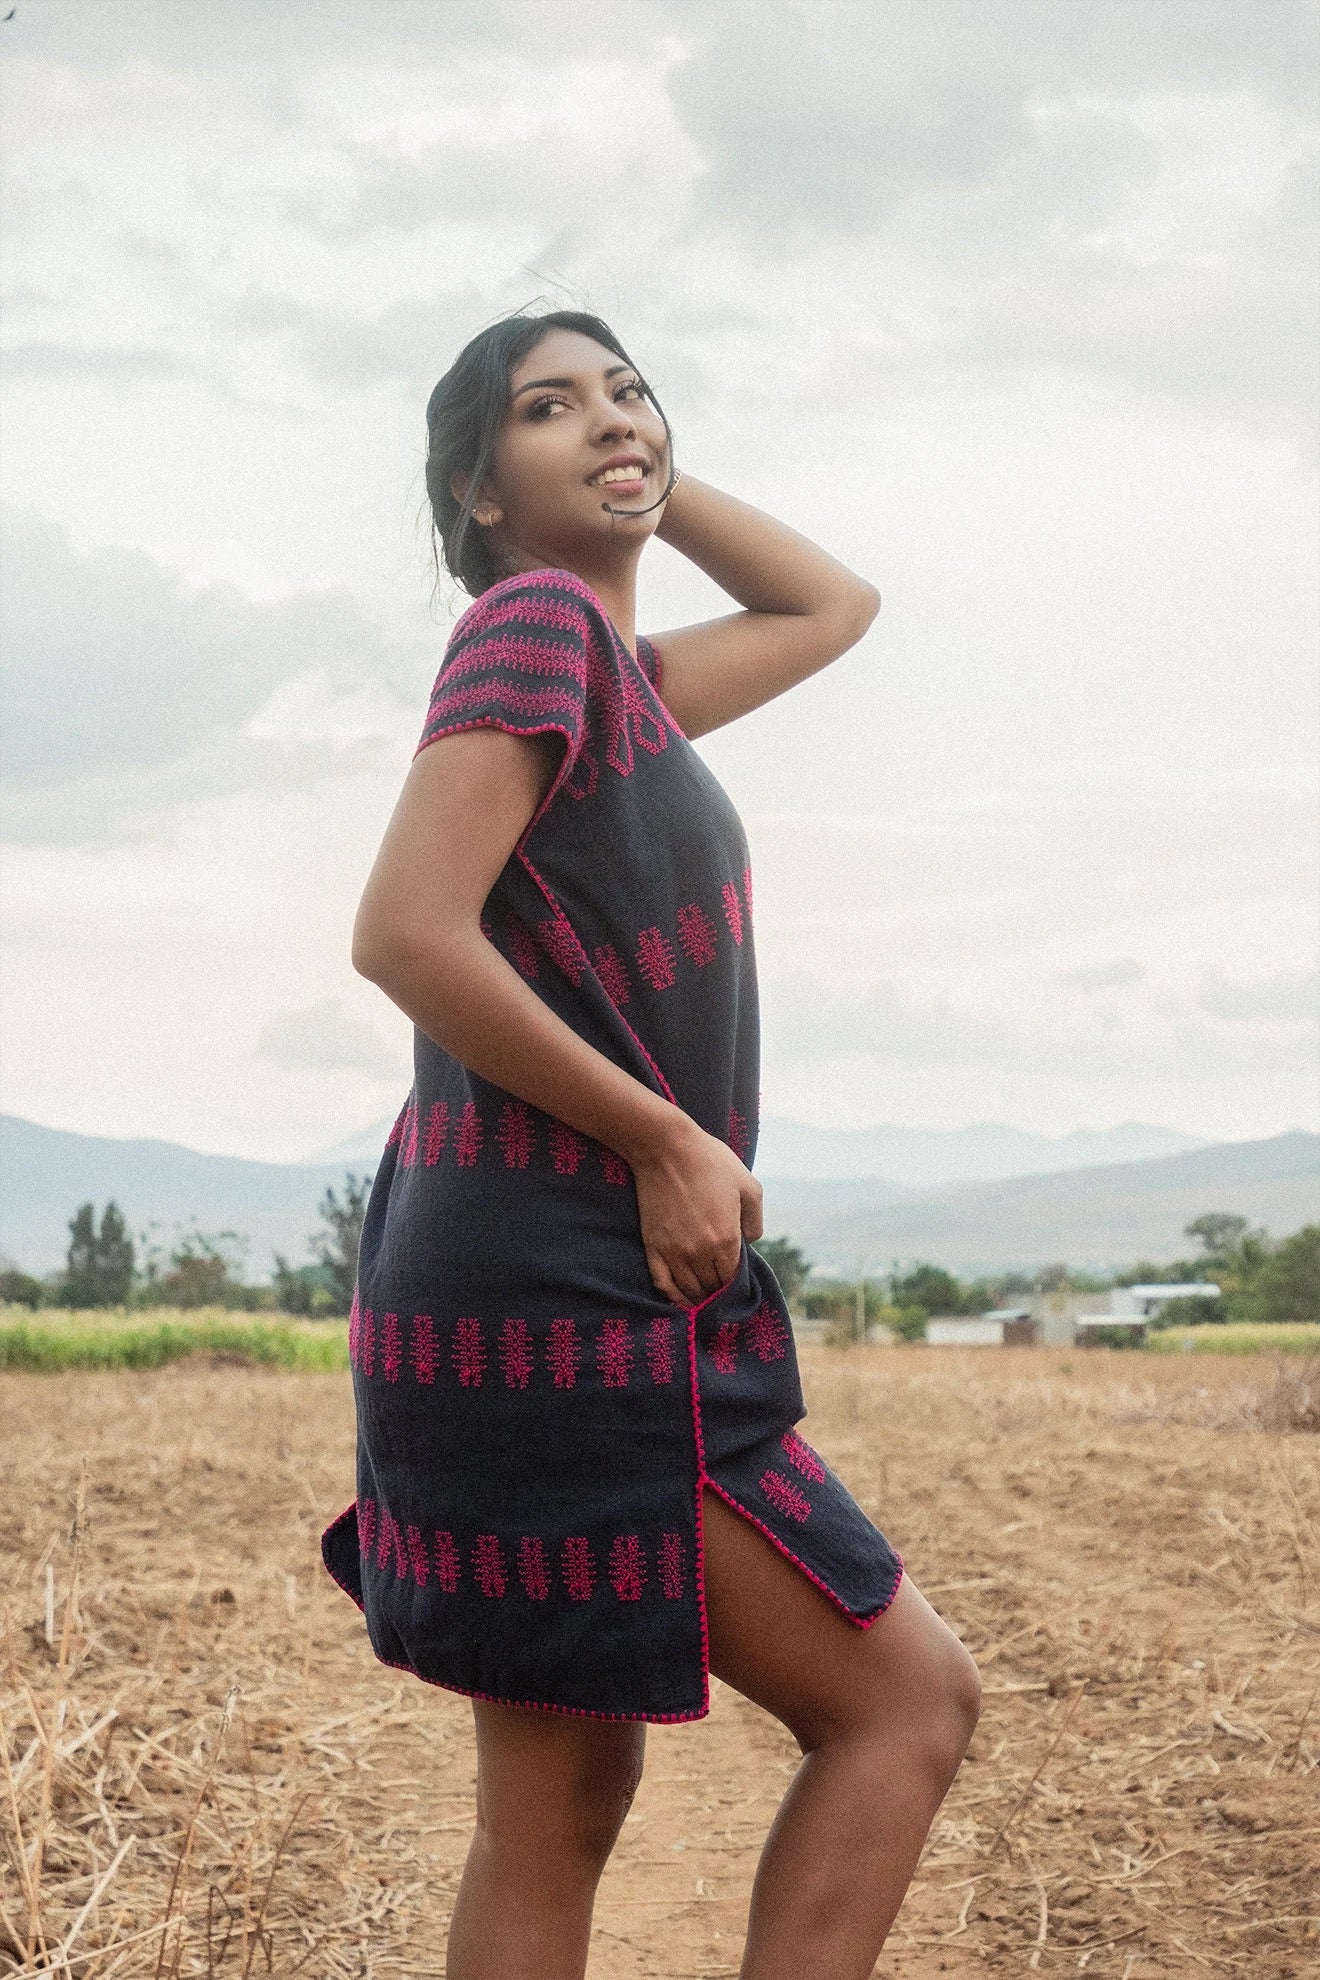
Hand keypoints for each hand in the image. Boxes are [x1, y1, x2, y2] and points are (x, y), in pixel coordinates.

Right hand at [629, 1114, 763, 1305]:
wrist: (665, 1148)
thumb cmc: (710, 1162)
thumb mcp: (748, 1185)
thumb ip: (755, 1220)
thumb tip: (749, 1242)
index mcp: (726, 1240)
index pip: (732, 1278)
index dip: (735, 1283)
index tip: (735, 1277)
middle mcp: (700, 1253)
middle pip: (711, 1287)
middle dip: (718, 1290)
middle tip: (720, 1286)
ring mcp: (674, 1252)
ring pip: (689, 1290)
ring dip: (699, 1297)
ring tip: (705, 1297)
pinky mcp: (653, 1246)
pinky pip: (663, 1284)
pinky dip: (673, 1297)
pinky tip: (681, 1299)